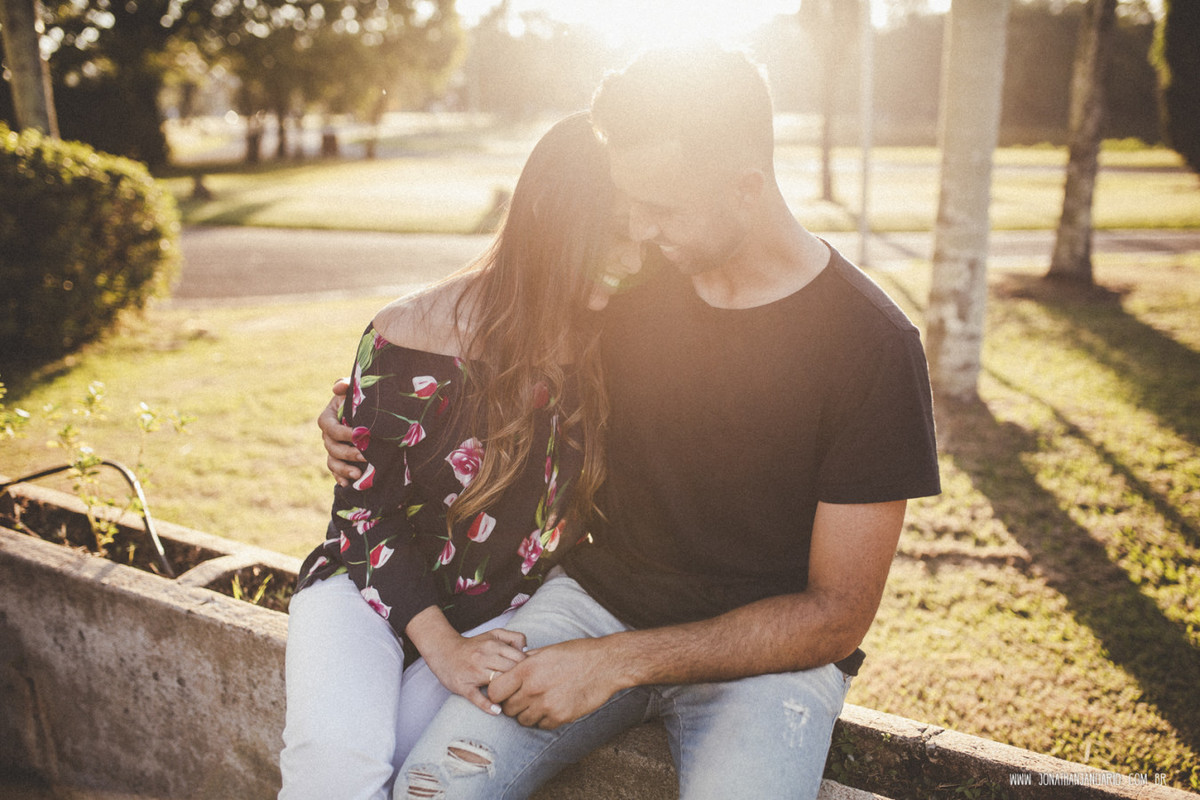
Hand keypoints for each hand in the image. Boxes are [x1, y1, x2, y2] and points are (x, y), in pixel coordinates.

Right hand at [319, 378, 363, 486]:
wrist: (371, 414)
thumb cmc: (361, 399)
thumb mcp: (354, 390)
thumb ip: (346, 386)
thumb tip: (337, 388)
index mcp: (328, 417)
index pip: (330, 427)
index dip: (343, 432)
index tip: (361, 434)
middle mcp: (327, 435)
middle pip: (332, 447)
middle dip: (348, 453)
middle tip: (366, 456)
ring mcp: (332, 449)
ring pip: (332, 461)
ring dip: (344, 469)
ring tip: (358, 474)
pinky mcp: (340, 460)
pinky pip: (335, 472)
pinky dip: (341, 478)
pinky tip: (348, 484)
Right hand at [422, 628, 528, 715]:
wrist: (444, 651)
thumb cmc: (474, 646)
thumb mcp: (493, 634)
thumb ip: (513, 637)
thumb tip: (527, 650)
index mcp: (493, 645)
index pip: (519, 658)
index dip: (528, 667)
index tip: (530, 674)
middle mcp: (483, 657)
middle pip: (510, 670)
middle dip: (520, 680)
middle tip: (525, 688)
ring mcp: (473, 673)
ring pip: (497, 683)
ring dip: (507, 692)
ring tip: (515, 699)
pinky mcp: (464, 686)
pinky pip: (477, 698)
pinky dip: (488, 705)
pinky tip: (497, 710)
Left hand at [488, 637, 625, 729]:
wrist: (605, 665)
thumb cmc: (577, 653)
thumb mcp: (547, 650)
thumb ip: (527, 660)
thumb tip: (513, 665)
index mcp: (527, 669)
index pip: (495, 691)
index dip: (497, 692)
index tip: (504, 691)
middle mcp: (533, 689)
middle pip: (507, 709)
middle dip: (512, 704)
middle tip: (522, 697)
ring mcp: (547, 705)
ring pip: (523, 720)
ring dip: (527, 713)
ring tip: (538, 702)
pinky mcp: (560, 717)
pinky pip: (541, 725)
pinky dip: (544, 719)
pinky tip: (552, 707)